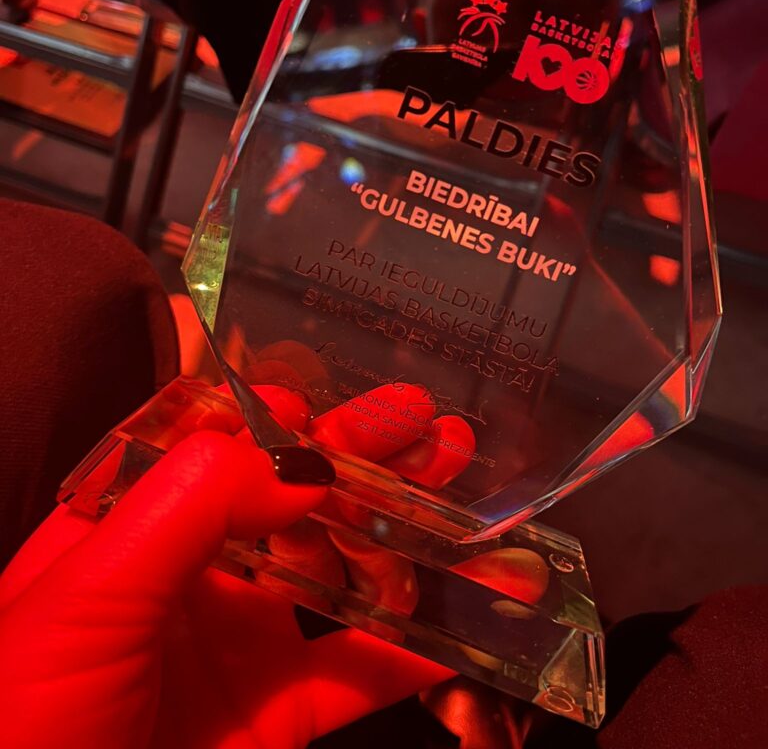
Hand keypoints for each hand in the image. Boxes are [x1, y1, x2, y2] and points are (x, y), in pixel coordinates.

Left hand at [0, 428, 450, 748]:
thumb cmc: (20, 720)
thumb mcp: (87, 595)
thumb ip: (187, 507)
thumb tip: (304, 463)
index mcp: (127, 525)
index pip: (207, 447)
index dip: (271, 417)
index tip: (325, 400)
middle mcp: (189, 573)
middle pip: (288, 497)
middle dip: (360, 457)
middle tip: (428, 424)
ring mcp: (236, 644)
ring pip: (336, 572)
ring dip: (403, 535)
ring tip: (464, 499)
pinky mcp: (275, 716)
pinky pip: (358, 674)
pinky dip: (416, 648)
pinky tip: (468, 620)